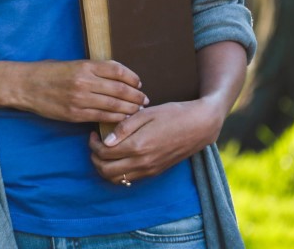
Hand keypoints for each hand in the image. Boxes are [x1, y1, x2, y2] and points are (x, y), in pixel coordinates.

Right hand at [6, 60, 147, 124]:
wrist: (25, 85)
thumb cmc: (47, 72)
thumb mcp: (70, 64)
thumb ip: (92, 70)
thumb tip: (115, 76)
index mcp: (84, 66)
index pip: (117, 70)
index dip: (132, 77)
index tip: (139, 82)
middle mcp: (84, 82)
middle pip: (120, 89)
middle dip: (136, 96)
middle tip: (144, 100)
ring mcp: (80, 99)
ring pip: (114, 105)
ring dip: (129, 109)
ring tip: (138, 110)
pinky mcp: (75, 114)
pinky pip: (101, 117)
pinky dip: (115, 118)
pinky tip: (122, 118)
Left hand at [88, 98, 222, 184]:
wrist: (200, 125)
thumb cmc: (173, 114)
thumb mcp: (146, 113)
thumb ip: (124, 127)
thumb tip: (106, 141)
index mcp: (138, 146)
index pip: (104, 153)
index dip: (93, 144)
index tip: (93, 134)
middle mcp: (142, 162)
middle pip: (106, 171)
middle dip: (95, 159)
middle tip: (95, 145)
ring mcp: (150, 170)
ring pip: (117, 180)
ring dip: (106, 168)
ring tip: (105, 152)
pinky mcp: (156, 172)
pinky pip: (131, 180)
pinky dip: (119, 173)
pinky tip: (120, 157)